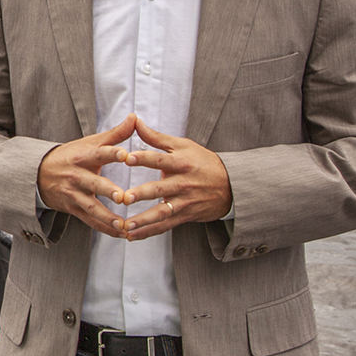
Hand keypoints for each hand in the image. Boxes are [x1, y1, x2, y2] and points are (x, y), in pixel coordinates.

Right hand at [36, 116, 142, 239]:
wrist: (38, 173)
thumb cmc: (71, 156)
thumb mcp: (90, 142)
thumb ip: (116, 133)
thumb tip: (135, 117)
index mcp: (83, 157)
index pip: (99, 153)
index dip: (111, 153)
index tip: (125, 155)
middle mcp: (77, 176)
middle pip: (94, 183)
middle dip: (108, 190)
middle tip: (122, 196)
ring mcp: (74, 194)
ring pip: (91, 206)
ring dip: (107, 217)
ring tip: (123, 224)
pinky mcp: (73, 208)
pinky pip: (90, 221)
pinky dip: (105, 228)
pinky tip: (121, 233)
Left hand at [111, 120, 231, 240]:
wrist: (231, 186)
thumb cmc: (202, 161)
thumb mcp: (183, 145)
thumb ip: (156, 137)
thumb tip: (135, 120)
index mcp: (181, 163)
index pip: (160, 159)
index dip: (144, 158)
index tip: (126, 158)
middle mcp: (183, 183)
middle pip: (160, 189)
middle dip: (142, 194)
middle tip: (125, 198)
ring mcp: (184, 201)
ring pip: (162, 212)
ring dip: (144, 220)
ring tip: (126, 225)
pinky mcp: (185, 215)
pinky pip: (165, 225)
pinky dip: (149, 231)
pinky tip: (132, 235)